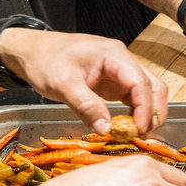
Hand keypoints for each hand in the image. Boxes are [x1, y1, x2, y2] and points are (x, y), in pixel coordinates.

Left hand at [0, 28, 166, 135]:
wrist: (31, 51)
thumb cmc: (45, 61)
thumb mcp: (63, 84)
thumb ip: (86, 106)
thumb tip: (106, 129)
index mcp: (114, 55)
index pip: (140, 82)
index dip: (145, 107)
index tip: (139, 129)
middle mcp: (122, 61)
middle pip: (152, 86)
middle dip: (153, 111)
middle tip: (145, 135)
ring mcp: (119, 71)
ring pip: (146, 91)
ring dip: (147, 112)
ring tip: (139, 134)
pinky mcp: (113, 81)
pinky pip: (132, 97)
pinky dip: (135, 112)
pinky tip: (128, 126)